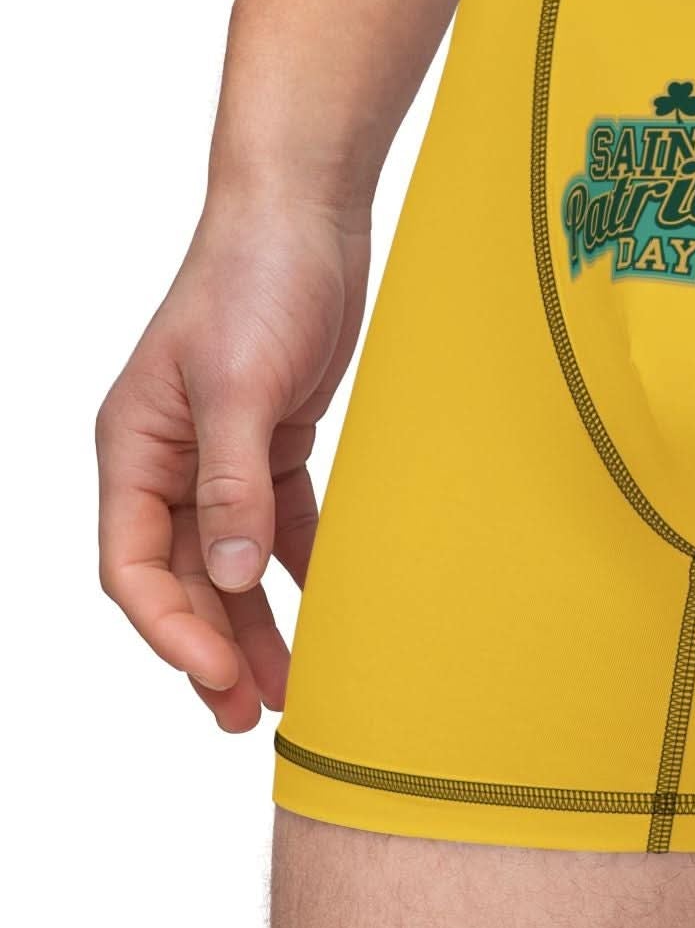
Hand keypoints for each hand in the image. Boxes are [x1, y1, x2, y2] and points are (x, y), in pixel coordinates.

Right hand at [96, 194, 369, 730]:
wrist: (306, 212)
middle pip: (183, 577)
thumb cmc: (254, 280)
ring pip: (233, 560)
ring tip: (292, 688)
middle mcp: (168, 459)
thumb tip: (230, 574)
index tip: (216, 674)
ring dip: (257, 620)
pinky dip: (301, 563)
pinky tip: (329, 608)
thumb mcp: (239, 382)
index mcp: (132, 449)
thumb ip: (233, 480)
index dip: (170, 628)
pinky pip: (282, 520)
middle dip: (213, 647)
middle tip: (251, 715)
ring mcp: (222, 451)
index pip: (135, 565)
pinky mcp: (277, 437)